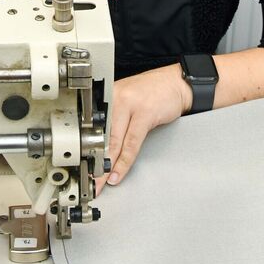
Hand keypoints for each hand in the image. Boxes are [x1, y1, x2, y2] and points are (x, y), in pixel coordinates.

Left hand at [96, 63, 191, 194]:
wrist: (176, 82)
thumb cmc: (153, 91)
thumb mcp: (129, 99)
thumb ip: (117, 117)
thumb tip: (106, 144)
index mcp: (110, 94)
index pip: (96, 126)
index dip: (90, 148)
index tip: (87, 165)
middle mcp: (117, 97)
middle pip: (103, 134)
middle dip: (97, 160)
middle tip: (91, 178)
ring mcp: (131, 105)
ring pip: (116, 141)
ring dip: (109, 165)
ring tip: (103, 181)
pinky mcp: (145, 113)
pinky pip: (132, 142)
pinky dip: (125, 161)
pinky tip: (119, 171)